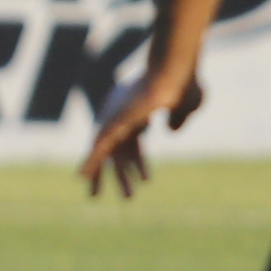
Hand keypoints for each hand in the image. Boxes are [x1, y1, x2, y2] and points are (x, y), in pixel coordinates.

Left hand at [79, 70, 205, 198]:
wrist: (176, 72)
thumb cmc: (185, 82)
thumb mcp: (188, 104)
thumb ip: (178, 118)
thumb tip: (170, 131)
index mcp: (138, 112)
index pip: (134, 144)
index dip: (138, 163)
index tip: (145, 180)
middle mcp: (122, 115)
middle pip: (115, 151)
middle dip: (114, 173)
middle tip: (108, 193)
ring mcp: (116, 118)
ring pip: (107, 153)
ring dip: (103, 175)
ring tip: (94, 198)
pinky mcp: (113, 121)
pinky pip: (98, 145)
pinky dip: (90, 160)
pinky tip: (82, 177)